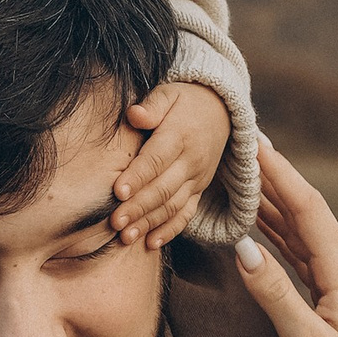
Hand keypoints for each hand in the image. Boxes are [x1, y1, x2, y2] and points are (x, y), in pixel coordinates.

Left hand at [114, 80, 230, 246]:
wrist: (221, 111)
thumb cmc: (185, 101)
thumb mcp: (170, 93)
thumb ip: (152, 105)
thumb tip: (135, 114)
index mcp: (180, 135)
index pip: (156, 159)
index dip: (138, 177)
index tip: (118, 192)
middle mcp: (191, 160)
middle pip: (163, 188)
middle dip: (139, 208)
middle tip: (115, 222)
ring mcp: (197, 178)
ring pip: (173, 205)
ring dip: (150, 223)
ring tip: (127, 237)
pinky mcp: (199, 190)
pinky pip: (186, 213)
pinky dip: (170, 230)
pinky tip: (151, 243)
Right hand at [233, 145, 337, 336]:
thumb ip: (275, 294)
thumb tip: (243, 249)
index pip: (305, 206)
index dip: (278, 172)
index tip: (254, 140)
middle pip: (303, 207)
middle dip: (272, 174)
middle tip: (241, 141)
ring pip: (300, 225)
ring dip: (272, 197)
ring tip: (242, 169)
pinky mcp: (335, 287)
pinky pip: (301, 247)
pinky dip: (277, 228)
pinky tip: (259, 217)